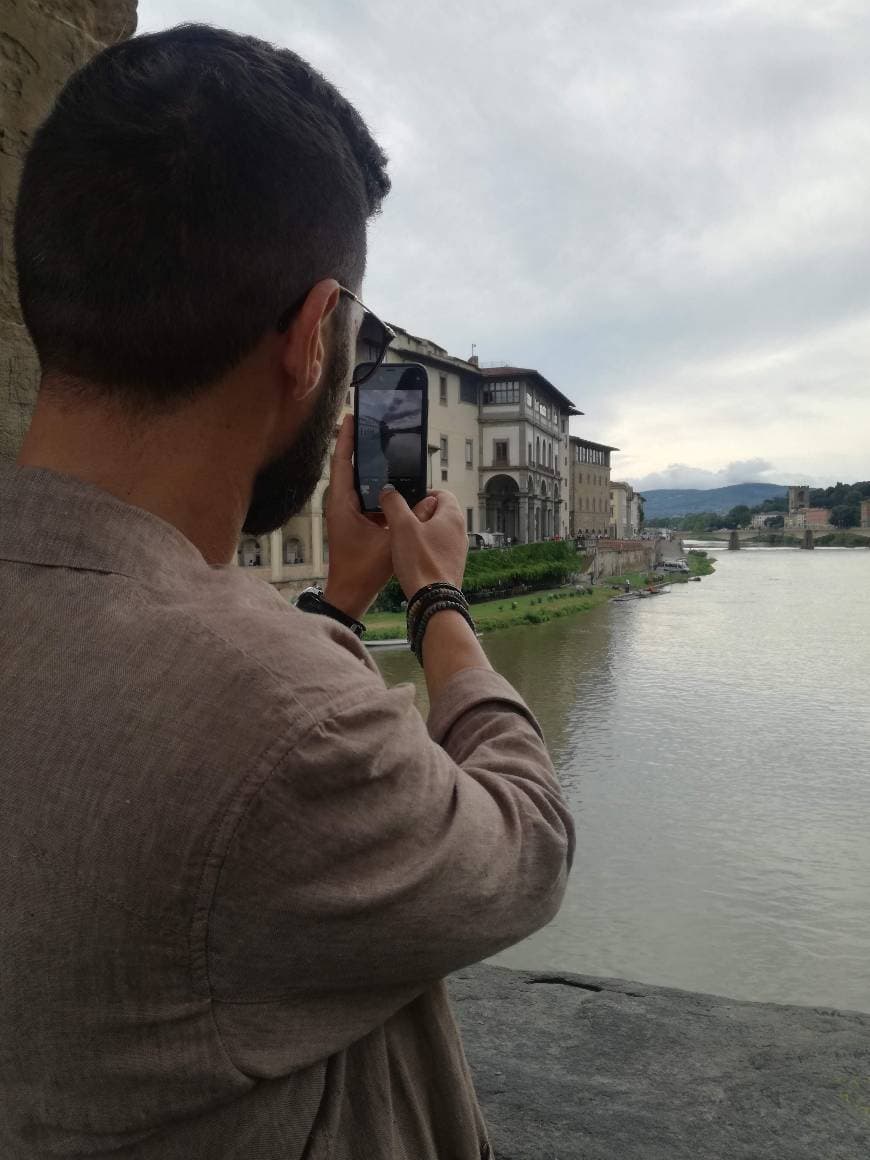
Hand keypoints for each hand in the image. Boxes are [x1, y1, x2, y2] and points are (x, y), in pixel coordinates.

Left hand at [323, 417, 435, 619]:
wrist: (350, 594)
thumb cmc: (363, 571)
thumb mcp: (392, 542)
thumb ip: (411, 519)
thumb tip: (430, 500)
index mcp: (342, 504)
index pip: (343, 463)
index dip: (346, 438)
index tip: (351, 416)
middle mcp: (341, 504)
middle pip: (349, 466)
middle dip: (359, 444)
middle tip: (370, 422)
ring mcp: (347, 513)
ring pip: (358, 481)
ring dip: (368, 464)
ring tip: (381, 443)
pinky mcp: (355, 521)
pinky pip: (365, 495)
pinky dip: (376, 484)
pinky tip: (392, 478)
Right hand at [378, 486, 467, 597]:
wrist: (433, 598)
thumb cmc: (421, 562)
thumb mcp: (402, 526)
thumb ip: (394, 504)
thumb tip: (389, 491)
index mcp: (452, 516)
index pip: (442, 493)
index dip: (424, 493)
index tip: (408, 500)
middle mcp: (460, 531)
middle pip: (439, 513)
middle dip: (420, 514)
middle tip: (402, 521)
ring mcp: (458, 550)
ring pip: (438, 532)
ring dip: (421, 533)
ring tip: (404, 540)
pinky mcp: (452, 565)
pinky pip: (438, 550)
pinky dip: (425, 549)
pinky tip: (412, 558)